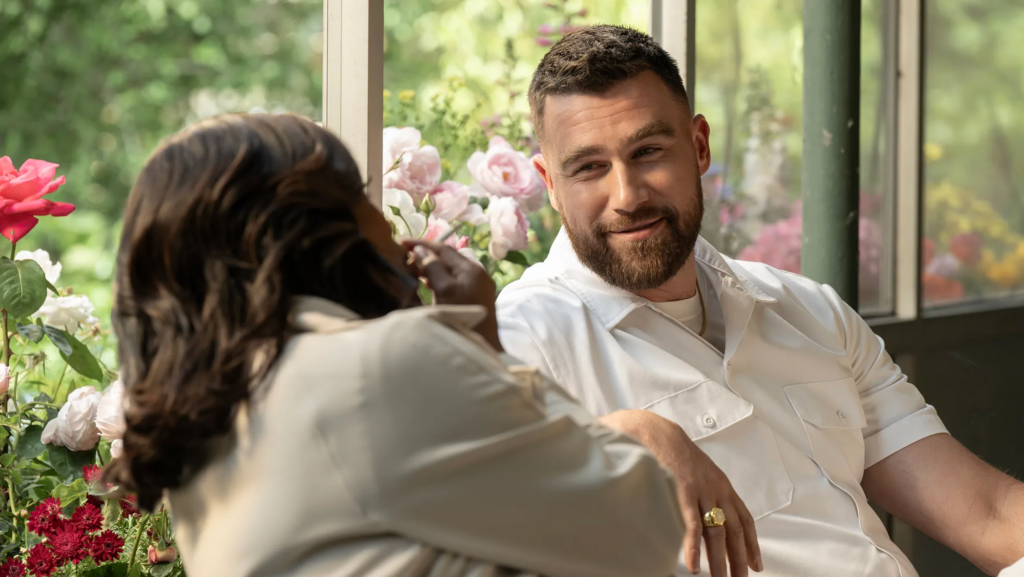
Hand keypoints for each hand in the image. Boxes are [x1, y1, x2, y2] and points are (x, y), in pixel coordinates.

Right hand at [402, 239, 501, 351]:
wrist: (482, 346)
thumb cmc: (462, 317)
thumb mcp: (445, 290)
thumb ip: (433, 268)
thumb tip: (420, 250)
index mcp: (470, 269)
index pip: (444, 248)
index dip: (422, 243)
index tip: (402, 241)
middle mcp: (477, 273)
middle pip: (448, 257)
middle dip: (426, 254)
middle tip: (405, 256)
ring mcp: (477, 285)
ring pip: (450, 269)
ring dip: (432, 266)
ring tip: (412, 268)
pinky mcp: (474, 297)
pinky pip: (454, 280)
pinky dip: (439, 277)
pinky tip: (427, 283)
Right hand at [599, 409, 761, 576]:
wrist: (656, 432)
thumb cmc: (672, 452)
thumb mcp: (697, 471)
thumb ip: (704, 492)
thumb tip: (703, 515)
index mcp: (722, 485)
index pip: (744, 519)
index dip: (751, 543)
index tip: (756, 565)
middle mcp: (717, 489)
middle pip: (734, 531)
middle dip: (740, 559)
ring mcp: (702, 491)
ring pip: (716, 533)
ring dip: (719, 561)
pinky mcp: (684, 491)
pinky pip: (692, 524)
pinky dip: (694, 548)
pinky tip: (694, 565)